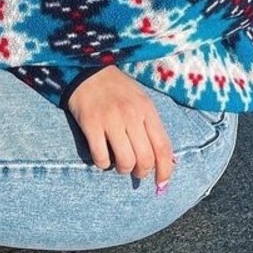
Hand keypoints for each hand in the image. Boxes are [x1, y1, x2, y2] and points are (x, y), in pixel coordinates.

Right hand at [66, 66, 174, 187]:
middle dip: (142, 172)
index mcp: (147, 109)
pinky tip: (102, 156)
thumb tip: (165, 159)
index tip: (162, 182)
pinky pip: (101, 157)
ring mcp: (110, 119)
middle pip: (145, 158)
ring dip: (123, 169)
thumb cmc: (117, 89)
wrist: (87, 70)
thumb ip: (151, 125)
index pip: (163, 147)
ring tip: (119, 164)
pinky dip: (103, 164)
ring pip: (125, 161)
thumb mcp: (140, 100)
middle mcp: (131, 115)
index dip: (165, 169)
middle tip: (137, 172)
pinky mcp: (91, 124)